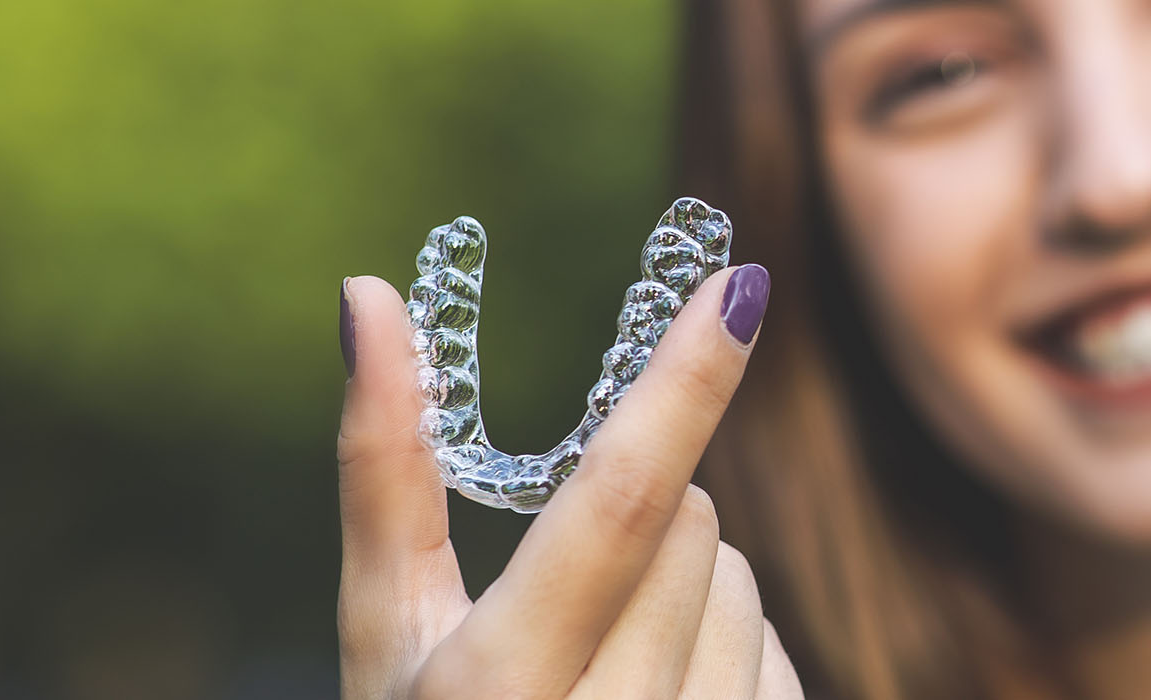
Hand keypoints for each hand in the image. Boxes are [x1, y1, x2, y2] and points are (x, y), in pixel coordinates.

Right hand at [335, 266, 800, 697]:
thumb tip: (371, 293)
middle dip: (646, 513)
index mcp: (497, 688)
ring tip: (607, 655)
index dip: (682, 388)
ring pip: (743, 583)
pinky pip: (779, 652)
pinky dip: (731, 645)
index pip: (613, 508)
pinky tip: (662, 694)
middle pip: (692, 527)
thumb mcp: (386, 632)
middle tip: (576, 579)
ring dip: (688, 583)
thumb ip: (384, 469)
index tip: (743, 285)